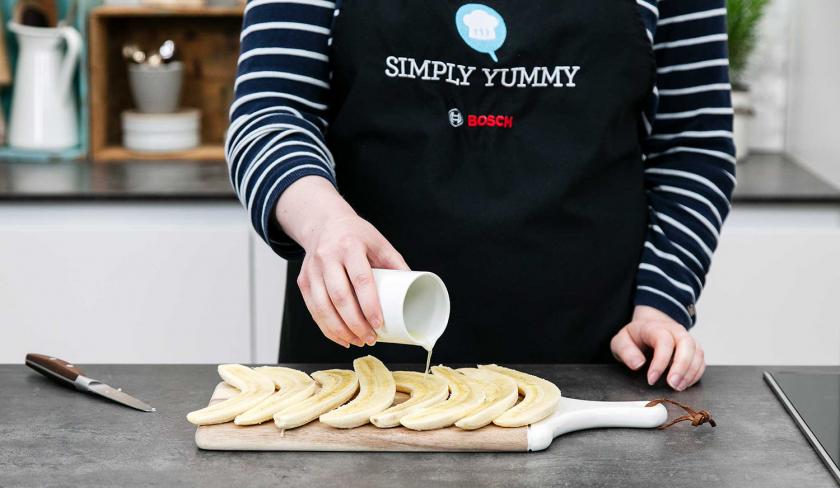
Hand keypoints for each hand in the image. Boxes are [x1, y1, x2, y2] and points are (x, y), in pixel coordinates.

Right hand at [276, 176, 408, 347]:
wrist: (324, 222)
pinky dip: (326, 328)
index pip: (361, 280)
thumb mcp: (379, 241)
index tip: (379, 324)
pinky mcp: (303, 280)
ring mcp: (312, 270)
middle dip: (355, 324)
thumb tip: (414, 289)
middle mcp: (328, 257)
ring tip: (357, 341)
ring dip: (340, 330)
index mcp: (351, 246)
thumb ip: (395, 263)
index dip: (370, 305)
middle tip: (370, 339)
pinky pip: (313, 309)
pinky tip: (340, 337)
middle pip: (340, 297)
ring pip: (323, 307)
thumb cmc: (356, 234)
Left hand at [610, 305, 704, 390]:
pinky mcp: (693, 349)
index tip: (651, 379)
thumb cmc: (634, 337)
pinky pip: (701, 360)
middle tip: (673, 385)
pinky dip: (696, 373)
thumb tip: (638, 364)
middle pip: (686, 344)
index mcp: (654, 327)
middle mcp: (674, 330)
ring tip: (678, 387)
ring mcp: (686, 339)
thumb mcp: (621, 341)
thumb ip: (625, 351)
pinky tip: (686, 384)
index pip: (663, 341)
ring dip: (690, 372)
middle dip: (682, 366)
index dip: (660, 362)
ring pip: (697, 352)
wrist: (648, 328)